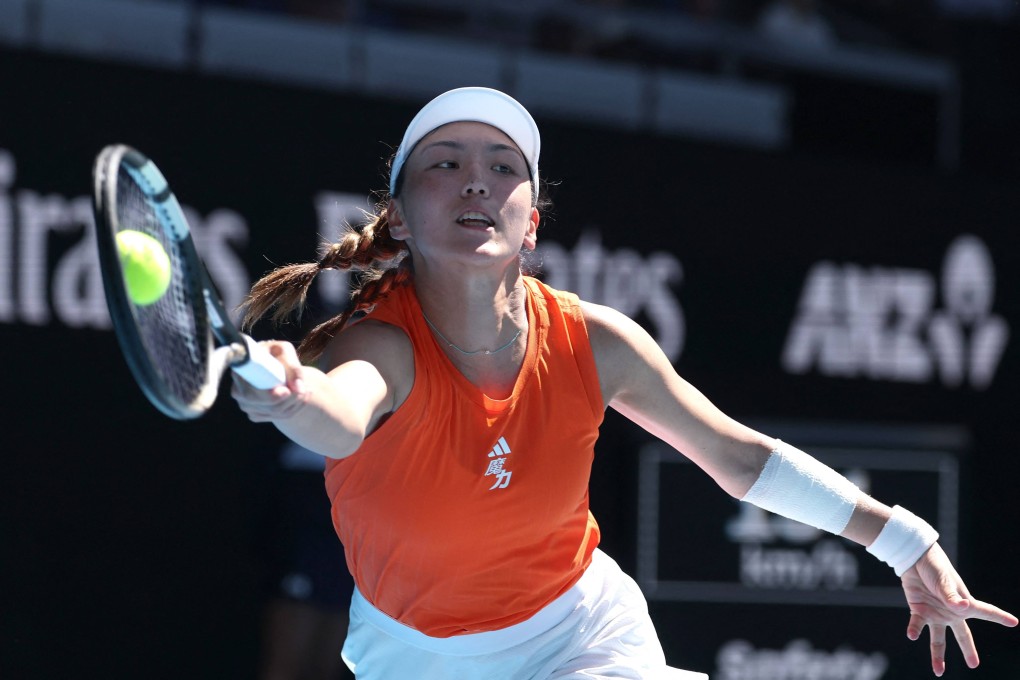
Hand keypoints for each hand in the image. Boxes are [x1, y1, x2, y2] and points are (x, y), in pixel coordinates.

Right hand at [230, 340, 308, 421]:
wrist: (274, 365)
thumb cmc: (276, 354)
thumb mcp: (284, 352)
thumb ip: (292, 367)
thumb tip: (298, 387)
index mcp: (239, 374)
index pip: (250, 393)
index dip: (270, 396)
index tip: (287, 391)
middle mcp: (238, 392)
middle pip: (267, 406)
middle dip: (290, 399)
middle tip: (305, 388)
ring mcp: (246, 406)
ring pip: (276, 413)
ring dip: (296, 403)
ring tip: (307, 389)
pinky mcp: (256, 414)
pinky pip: (279, 417)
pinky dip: (295, 408)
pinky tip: (301, 396)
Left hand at [901, 542, 1017, 675]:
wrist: (913, 558)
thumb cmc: (934, 567)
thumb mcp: (944, 581)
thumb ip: (952, 597)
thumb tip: (963, 608)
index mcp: (964, 603)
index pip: (986, 612)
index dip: (1000, 617)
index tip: (1014, 622)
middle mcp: (951, 612)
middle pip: (962, 634)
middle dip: (968, 649)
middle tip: (973, 664)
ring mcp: (935, 613)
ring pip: (938, 639)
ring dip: (937, 655)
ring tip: (938, 672)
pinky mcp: (919, 610)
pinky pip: (917, 625)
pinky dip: (914, 630)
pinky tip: (912, 635)